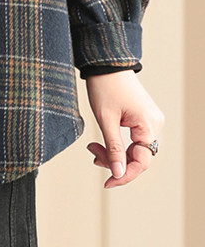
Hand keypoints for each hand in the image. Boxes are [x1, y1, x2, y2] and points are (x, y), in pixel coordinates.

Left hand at [84, 70, 164, 188]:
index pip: (141, 162)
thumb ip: (113, 148)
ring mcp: (150, 121)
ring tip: (93, 148)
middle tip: (92, 154)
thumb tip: (117, 174)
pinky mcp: (142, 118)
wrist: (105, 63)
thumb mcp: (106, 119)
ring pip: (134, 149)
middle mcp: (154, 124)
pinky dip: (118, 144)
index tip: (107, 183)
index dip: (124, 175)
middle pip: (138, 157)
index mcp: (148, 125)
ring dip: (114, 153)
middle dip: (114, 161)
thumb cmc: (105, 87)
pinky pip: (133, 139)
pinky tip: (102, 143)